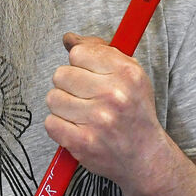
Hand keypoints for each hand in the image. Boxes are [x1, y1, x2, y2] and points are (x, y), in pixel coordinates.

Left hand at [44, 32, 169, 186]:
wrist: (144, 156)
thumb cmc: (134, 113)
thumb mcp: (129, 74)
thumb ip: (98, 51)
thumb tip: (69, 38)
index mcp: (127, 73)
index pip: (79, 53)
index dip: (80, 64)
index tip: (89, 75)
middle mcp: (113, 95)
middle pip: (61, 74)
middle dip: (69, 85)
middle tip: (85, 97)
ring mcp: (97, 120)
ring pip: (53, 98)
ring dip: (63, 106)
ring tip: (81, 113)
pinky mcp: (83, 143)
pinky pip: (51, 123)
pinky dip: (60, 126)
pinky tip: (76, 128)